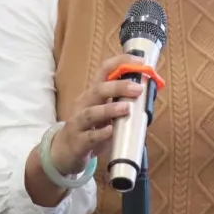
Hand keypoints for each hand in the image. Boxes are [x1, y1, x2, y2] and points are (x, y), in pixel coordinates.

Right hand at [49, 54, 145, 174]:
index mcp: (94, 94)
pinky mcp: (78, 142)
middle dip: (119, 87)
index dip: (122, 63)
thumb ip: (122, 104)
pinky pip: (89, 137)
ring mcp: (79, 123)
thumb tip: (148, 96)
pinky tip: (110, 131)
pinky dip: (100, 134)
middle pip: (98, 90)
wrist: (64, 152)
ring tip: (125, 108)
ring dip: (109, 109)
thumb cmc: (90, 129)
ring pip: (91, 112)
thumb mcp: (105, 113)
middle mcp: (85, 104)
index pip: (104, 70)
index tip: (140, 62)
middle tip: (138, 89)